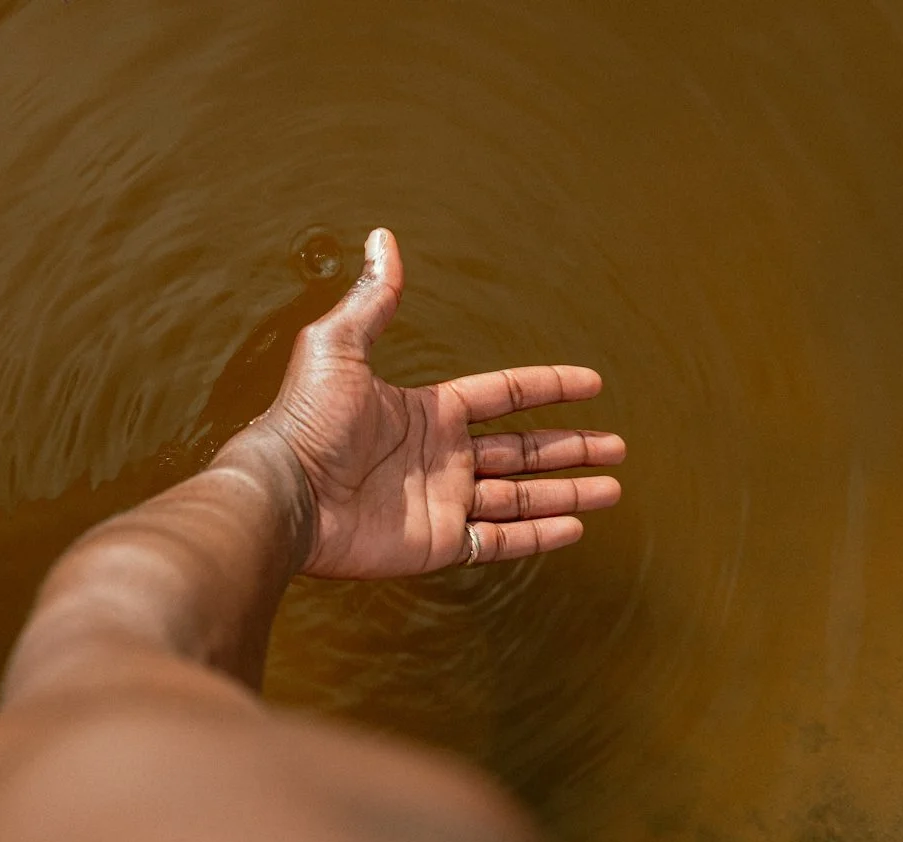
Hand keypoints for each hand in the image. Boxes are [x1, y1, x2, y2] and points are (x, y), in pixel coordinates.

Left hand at [253, 228, 624, 579]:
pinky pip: (499, 540)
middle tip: (618, 446)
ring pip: (521, 496)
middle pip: (523, 449)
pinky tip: (574, 529)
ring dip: (567, 492)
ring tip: (613, 490)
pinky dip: (538, 535)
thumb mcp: (338, 346)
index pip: (503, 397)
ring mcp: (442, 501)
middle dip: (571, 448)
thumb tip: (381, 238)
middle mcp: (442, 456)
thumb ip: (373, 299)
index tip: (592, 384)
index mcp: (429, 412)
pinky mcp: (436, 542)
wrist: (285, 491)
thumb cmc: (304, 418)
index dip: (548, 387)